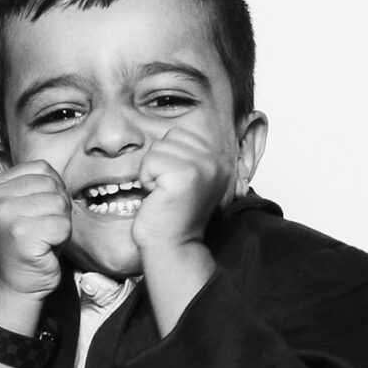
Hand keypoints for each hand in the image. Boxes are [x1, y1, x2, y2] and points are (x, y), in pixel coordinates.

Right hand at [0, 160, 73, 304]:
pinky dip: (61, 239)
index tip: (38, 212)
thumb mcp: (26, 205)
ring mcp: (6, 215)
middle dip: (58, 208)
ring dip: (60, 224)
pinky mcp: (21, 234)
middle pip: (52, 185)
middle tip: (43, 228)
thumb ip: (36, 183)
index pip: (42, 168)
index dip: (52, 190)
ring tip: (44, 237)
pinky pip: (62, 226)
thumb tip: (59, 172)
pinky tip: (45, 248)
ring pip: (60, 204)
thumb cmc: (26, 244)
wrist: (16, 282)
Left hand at [130, 128, 228, 259]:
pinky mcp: (186, 175)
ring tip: (164, 194)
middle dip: (159, 163)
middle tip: (168, 191)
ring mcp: (204, 167)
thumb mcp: (186, 178)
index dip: (167, 157)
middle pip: (170, 136)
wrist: (172, 247)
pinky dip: (147, 179)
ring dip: (152, 172)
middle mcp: (218, 161)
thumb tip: (175, 120)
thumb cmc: (172, 216)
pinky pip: (151, 161)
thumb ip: (186, 154)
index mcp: (220, 160)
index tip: (174, 185)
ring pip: (159, 147)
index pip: (180, 132)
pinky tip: (159, 197)